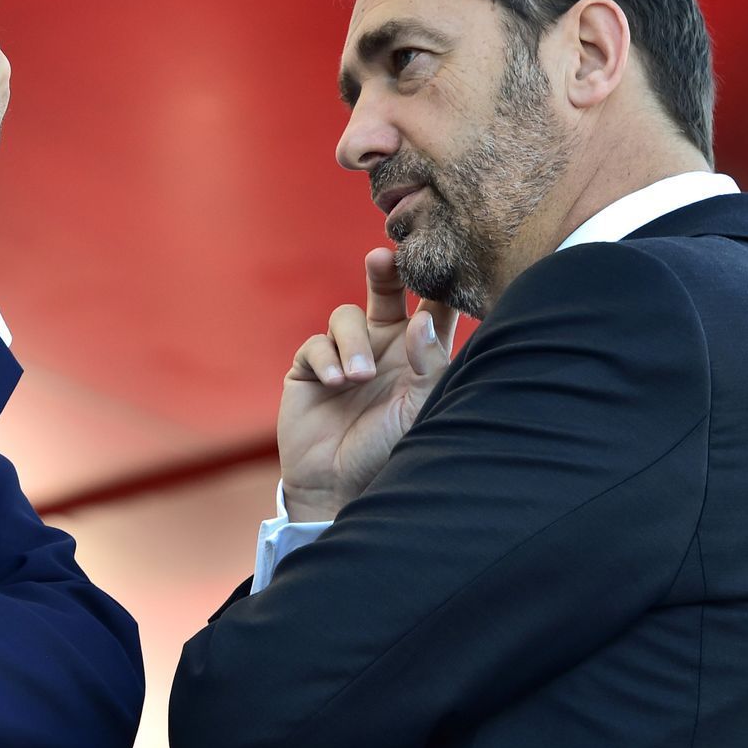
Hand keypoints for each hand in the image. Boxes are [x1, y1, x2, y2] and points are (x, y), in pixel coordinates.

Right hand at [277, 248, 457, 522]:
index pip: (432, 310)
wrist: (338, 488)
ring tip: (359, 378)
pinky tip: (335, 383)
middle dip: (385, 273)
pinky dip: (326, 359)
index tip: (437, 265)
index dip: (435, 286)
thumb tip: (423, 318)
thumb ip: (428, 363)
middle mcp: (383, 348)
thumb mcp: (420, 409)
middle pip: (385, 293)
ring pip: (346, 317)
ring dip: (353, 342)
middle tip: (384, 259)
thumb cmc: (389, 452)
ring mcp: (344, 355)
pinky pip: (316, 344)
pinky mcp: (310, 368)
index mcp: (417, 354)